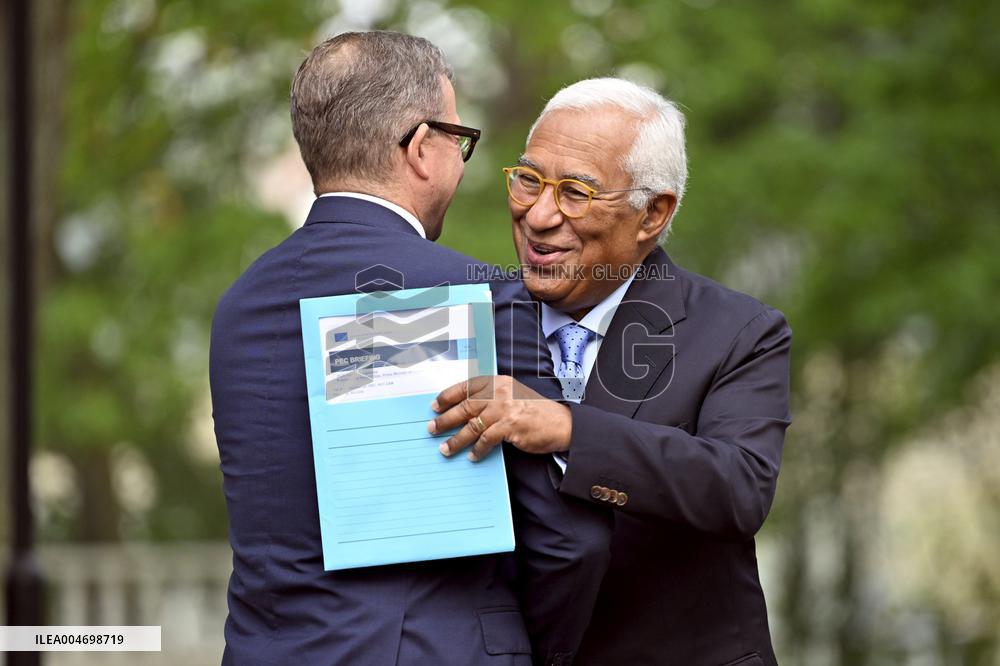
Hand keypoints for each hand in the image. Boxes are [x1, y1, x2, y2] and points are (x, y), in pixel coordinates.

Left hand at [428, 375, 571, 460]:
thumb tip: (464, 410)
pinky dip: (477, 449)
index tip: (435, 406)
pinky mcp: (510, 426)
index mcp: (498, 382)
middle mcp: (499, 392)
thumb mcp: (512, 395)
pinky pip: (486, 439)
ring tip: (445, 448)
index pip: (466, 386)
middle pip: (464, 406)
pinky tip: (472, 456)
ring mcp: (504, 409)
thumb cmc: (535, 411)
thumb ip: (491, 397)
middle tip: (432, 428)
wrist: (561, 423)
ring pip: (472, 425)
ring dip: (456, 439)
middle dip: (445, 419)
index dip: (447, 396)